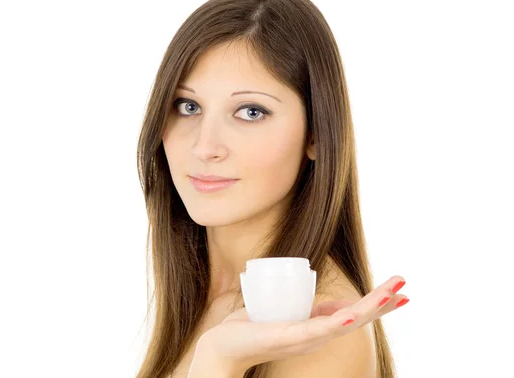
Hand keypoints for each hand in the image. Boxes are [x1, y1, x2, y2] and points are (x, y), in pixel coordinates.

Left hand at [197, 275, 407, 373]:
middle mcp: (318, 336)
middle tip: (405, 285)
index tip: (404, 290)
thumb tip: (343, 304)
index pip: (357, 315)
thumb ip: (316, 309)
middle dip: (382, 302)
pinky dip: (336, 321)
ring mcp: (306, 337)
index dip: (380, 304)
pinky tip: (350, 313)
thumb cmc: (256, 327)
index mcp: (320, 329)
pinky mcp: (290, 336)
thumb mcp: (294, 313)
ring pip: (345, 321)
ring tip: (391, 292)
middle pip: (358, 318)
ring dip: (369, 307)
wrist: (226, 345)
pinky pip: (317, 329)